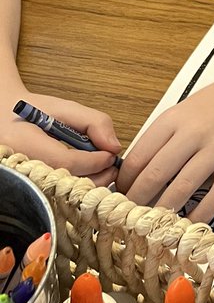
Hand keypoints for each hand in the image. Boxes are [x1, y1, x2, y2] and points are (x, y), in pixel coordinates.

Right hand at [1, 90, 120, 185]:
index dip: (93, 161)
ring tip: (102, 169)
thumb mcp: (65, 108)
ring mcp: (25, 181)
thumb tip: (114, 147)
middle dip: (97, 176)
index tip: (110, 155)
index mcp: (24, 142)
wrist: (5, 118)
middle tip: (112, 166)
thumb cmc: (36, 112)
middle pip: (65, 183)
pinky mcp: (31, 189)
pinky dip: (77, 187)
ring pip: (64, 194)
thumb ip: (94, 122)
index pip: (65, 160)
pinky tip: (87, 176)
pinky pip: (59, 195)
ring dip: (90, 184)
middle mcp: (20, 167)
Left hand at [116, 77, 213, 221]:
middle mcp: (194, 132)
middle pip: (156, 174)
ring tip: (155, 226)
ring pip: (183, 187)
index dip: (124, 184)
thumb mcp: (180, 113)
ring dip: (165, 210)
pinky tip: (190, 223)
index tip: (120, 198)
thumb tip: (135, 176)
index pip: (138, 158)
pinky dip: (201, 213)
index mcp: (172, 119)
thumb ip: (160, 140)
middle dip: (138, 201)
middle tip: (131, 218)